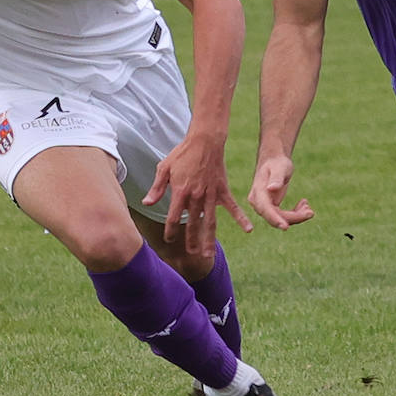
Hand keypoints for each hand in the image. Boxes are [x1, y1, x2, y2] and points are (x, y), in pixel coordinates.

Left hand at [142, 129, 251, 260]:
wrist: (204, 140)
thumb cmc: (182, 153)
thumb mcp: (164, 168)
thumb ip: (157, 188)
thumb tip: (147, 203)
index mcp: (180, 192)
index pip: (173, 218)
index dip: (170, 231)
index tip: (168, 239)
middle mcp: (196, 197)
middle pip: (192, 224)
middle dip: (190, 241)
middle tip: (190, 254)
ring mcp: (211, 195)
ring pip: (210, 222)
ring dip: (209, 239)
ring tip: (208, 255)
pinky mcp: (223, 190)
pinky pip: (233, 207)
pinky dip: (241, 218)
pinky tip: (248, 230)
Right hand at [247, 154, 314, 229]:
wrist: (274, 161)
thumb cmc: (277, 163)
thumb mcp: (279, 168)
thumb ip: (276, 178)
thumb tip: (271, 188)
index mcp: (258, 192)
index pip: (265, 209)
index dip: (275, 219)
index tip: (286, 227)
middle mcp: (258, 202)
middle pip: (275, 217)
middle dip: (294, 218)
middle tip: (311, 212)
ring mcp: (264, 206)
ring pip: (281, 219)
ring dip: (297, 216)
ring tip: (309, 208)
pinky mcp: (271, 208)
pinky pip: (284, 216)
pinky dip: (296, 213)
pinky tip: (304, 204)